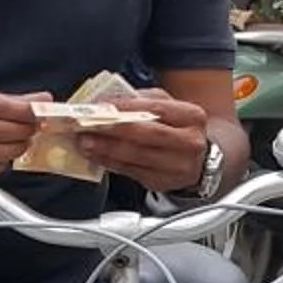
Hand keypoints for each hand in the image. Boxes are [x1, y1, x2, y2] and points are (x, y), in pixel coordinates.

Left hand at [80, 93, 216, 193]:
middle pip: (145, 134)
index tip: (100, 105)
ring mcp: (178, 166)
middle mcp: (190, 142)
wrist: (197, 160)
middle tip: (86, 124)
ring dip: (105, 148)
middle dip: (112, 129)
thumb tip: (109, 100)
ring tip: (84, 140)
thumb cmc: (177, 129)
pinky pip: (130, 171)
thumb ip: (144, 100)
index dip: (126, 106)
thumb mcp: (170, 106)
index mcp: (192, 116)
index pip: (156, 109)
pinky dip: (109, 162)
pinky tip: (96, 154)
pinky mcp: (162, 182)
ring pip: (135, 155)